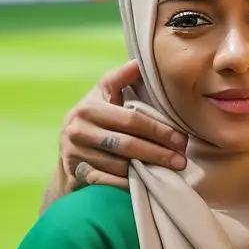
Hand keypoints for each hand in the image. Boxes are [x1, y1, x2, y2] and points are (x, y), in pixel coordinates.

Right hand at [54, 58, 186, 192]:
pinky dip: (128, 185)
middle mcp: (78, 129)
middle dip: (158, 153)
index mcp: (89, 107)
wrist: (67, 154)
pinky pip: (107, 182)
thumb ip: (119, 78)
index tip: (181, 140)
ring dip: (146, 171)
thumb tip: (139, 63)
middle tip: (181, 161)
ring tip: (168, 173)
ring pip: (119, 165)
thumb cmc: (93, 120)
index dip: (158, 130)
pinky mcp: (76, 174)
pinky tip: (146, 184)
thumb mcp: (101, 95)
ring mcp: (75, 154)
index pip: (131, 119)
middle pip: (127, 144)